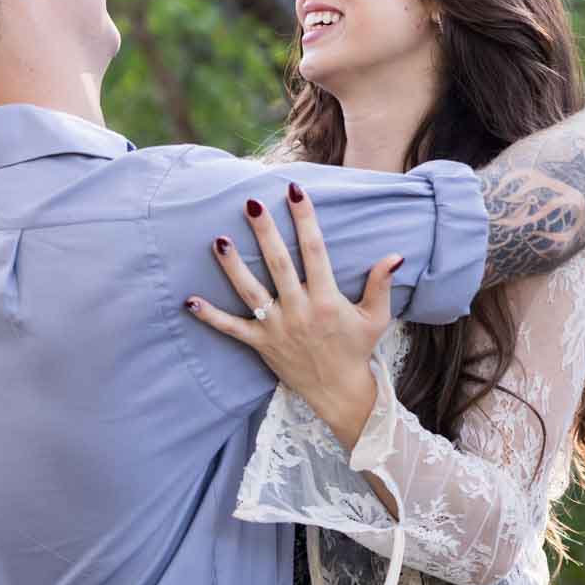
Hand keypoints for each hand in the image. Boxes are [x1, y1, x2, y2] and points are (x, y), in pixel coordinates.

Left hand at [186, 181, 399, 451]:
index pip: (315, 251)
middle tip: (251, 203)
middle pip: (278, 264)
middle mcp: (300, 311)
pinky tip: (189, 300)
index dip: (305, 219)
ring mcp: (277, 328)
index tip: (295, 192)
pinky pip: (232, 329)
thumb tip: (395, 255)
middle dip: (265, 233)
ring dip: (233, 266)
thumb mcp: (375, 317)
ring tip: (218, 240)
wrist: (339, 393)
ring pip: (251, 292)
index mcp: (327, 300)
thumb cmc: (356, 349)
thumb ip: (381, 284)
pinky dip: (210, 317)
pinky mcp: (261, 345)